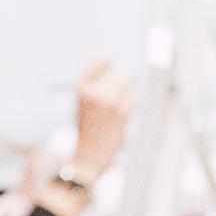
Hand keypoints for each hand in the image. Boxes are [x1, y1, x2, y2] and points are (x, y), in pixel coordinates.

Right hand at [64, 60, 135, 182]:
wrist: (89, 154)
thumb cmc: (89, 129)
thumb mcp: (83, 101)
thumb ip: (93, 82)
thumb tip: (109, 62)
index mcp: (81, 87)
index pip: (100, 61)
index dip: (108, 67)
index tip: (111, 72)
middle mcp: (94, 91)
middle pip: (117, 72)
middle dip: (121, 82)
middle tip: (118, 96)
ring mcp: (108, 100)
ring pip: (127, 82)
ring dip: (128, 91)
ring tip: (118, 107)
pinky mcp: (122, 110)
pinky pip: (134, 96)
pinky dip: (133, 101)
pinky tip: (124, 113)